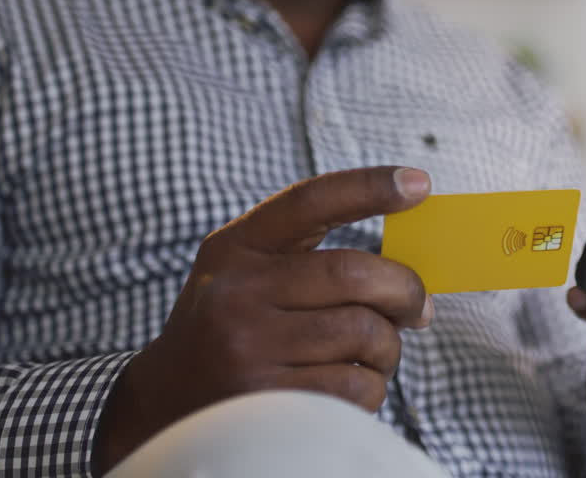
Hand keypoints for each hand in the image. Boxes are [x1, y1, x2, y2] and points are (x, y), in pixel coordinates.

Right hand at [93, 167, 434, 473]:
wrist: (166, 402)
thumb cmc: (233, 327)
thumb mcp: (248, 275)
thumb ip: (314, 260)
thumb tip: (411, 277)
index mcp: (236, 248)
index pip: (309, 202)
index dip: (369, 187)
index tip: (419, 183)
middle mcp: (236, 292)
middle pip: (355, 274)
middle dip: (405, 290)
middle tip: (418, 307)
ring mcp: (247, 348)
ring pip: (365, 335)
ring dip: (389, 348)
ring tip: (376, 354)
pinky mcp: (267, 402)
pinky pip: (356, 386)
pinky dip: (373, 386)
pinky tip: (352, 385)